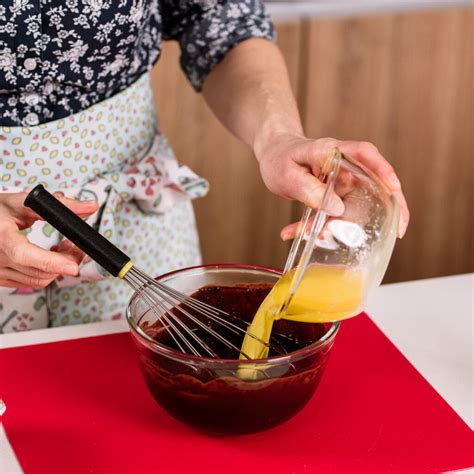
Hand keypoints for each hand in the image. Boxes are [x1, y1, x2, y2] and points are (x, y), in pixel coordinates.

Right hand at [0, 192, 97, 288]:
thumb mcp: (24, 201)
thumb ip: (59, 204)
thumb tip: (90, 206)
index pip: (25, 254)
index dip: (52, 262)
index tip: (73, 265)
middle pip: (39, 271)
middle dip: (66, 261)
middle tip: (78, 246)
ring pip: (38, 280)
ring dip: (59, 267)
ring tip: (65, 248)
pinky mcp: (0, 279)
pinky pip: (30, 282)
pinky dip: (47, 272)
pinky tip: (51, 256)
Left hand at [254, 134, 408, 237]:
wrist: (275, 157)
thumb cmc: (280, 159)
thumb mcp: (287, 175)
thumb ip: (308, 189)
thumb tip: (337, 209)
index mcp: (333, 151)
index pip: (365, 154)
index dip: (383, 170)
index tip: (394, 187)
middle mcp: (344, 166)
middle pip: (376, 182)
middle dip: (390, 206)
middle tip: (398, 230)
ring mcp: (344, 181)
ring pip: (358, 204)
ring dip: (350, 225)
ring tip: (337, 239)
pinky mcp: (338, 195)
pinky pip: (339, 214)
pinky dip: (327, 227)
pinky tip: (307, 234)